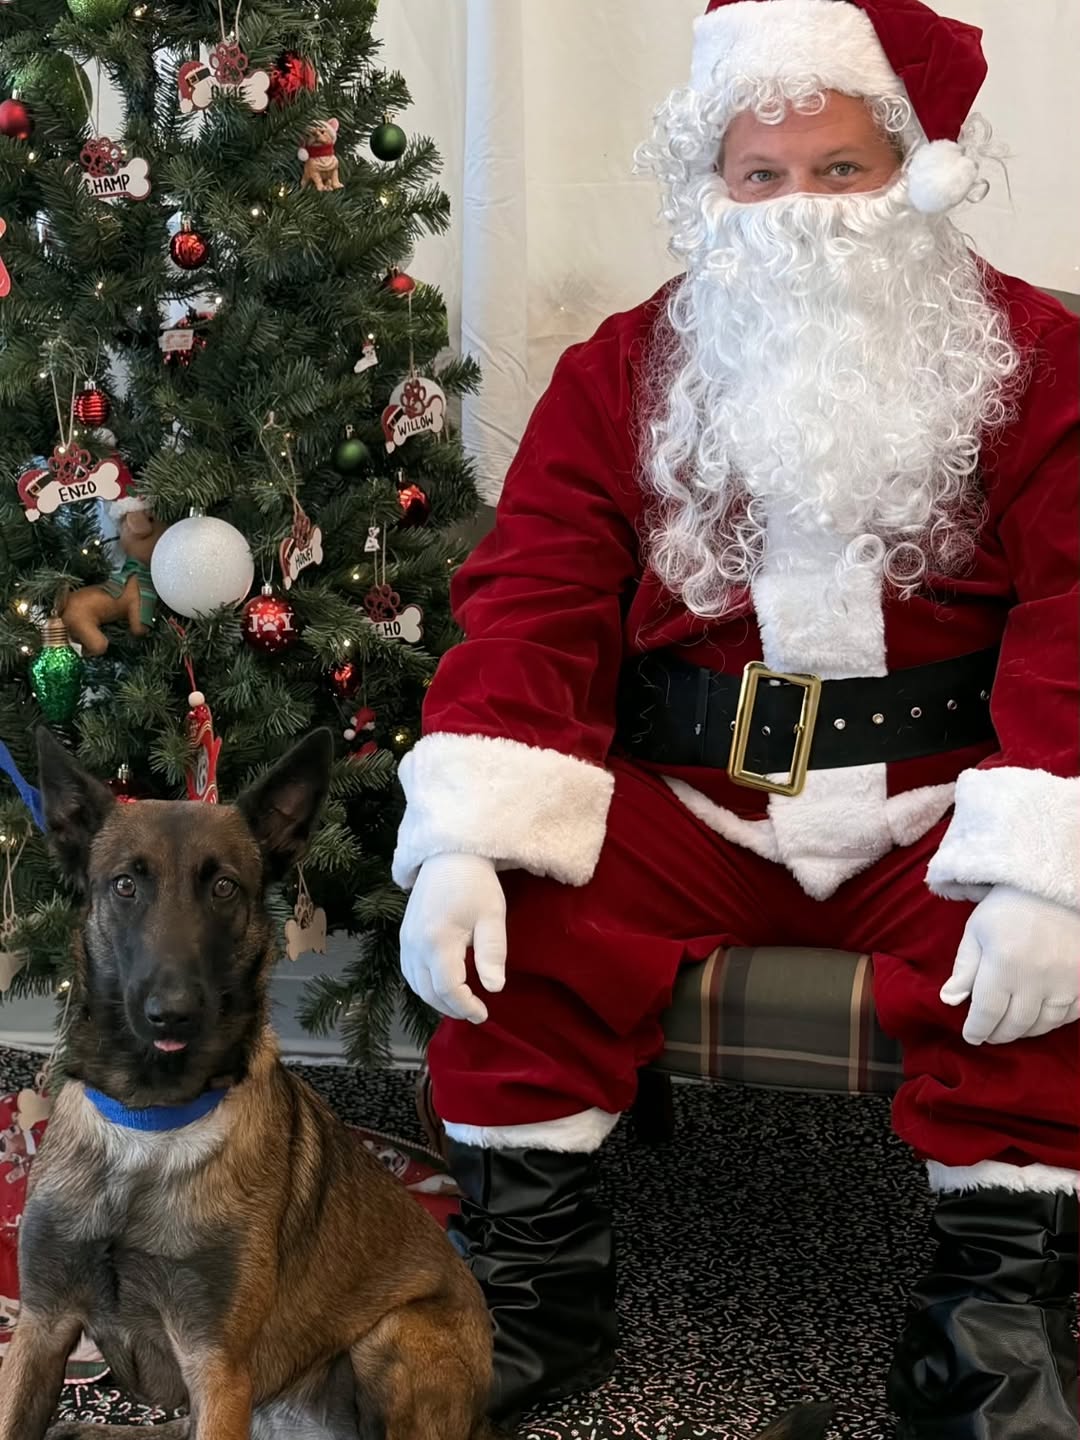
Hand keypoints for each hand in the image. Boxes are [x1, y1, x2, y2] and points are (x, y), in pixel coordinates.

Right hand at [400, 854, 506, 1023]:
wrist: (449, 855)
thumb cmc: (476, 884)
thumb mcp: (492, 916)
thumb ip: (492, 953)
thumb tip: (494, 988)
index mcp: (437, 940)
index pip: (448, 988)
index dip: (465, 1006)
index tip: (484, 1014)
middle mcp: (414, 944)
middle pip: (428, 991)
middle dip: (451, 1007)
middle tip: (475, 1012)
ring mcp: (405, 940)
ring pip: (415, 984)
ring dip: (436, 999)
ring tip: (460, 1002)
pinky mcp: (404, 935)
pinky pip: (409, 971)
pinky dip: (424, 985)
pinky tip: (442, 985)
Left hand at [940, 885, 1079, 1045]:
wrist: (1053, 887)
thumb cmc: (1008, 907)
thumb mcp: (976, 931)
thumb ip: (964, 968)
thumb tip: (949, 1000)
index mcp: (1003, 964)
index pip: (987, 1012)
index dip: (977, 1030)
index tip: (971, 1037)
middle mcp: (1036, 977)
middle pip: (1015, 1024)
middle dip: (999, 1034)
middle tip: (990, 1034)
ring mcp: (1065, 980)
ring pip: (1043, 1024)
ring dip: (1025, 1031)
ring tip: (1011, 1028)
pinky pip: (1070, 1014)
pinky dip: (1053, 1022)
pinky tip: (1040, 1017)